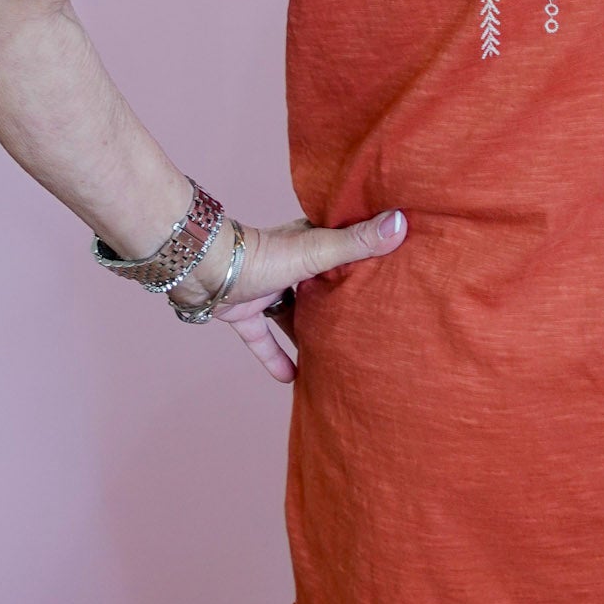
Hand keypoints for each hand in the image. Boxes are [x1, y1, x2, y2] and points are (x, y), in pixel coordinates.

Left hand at [168, 208, 406, 382]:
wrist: (202, 272)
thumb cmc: (260, 255)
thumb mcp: (315, 250)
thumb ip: (355, 243)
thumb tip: (401, 223)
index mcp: (309, 243)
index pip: (343, 245)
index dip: (365, 253)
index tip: (390, 264)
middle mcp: (290, 265)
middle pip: (321, 284)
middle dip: (340, 298)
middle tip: (369, 317)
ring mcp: (266, 290)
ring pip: (293, 314)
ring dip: (308, 332)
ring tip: (335, 353)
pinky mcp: (245, 314)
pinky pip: (264, 339)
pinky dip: (275, 358)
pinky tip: (291, 380)